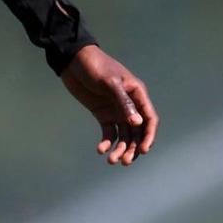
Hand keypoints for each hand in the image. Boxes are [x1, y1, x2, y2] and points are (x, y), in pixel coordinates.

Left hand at [61, 45, 158, 165]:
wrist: (72, 61)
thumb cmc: (94, 66)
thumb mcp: (109, 82)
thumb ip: (123, 102)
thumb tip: (138, 123)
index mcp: (137, 94)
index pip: (149, 119)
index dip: (149, 136)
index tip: (143, 151)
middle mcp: (130, 105)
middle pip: (138, 132)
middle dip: (133, 148)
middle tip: (124, 161)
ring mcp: (116, 110)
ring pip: (124, 136)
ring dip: (120, 149)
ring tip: (111, 161)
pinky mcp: (103, 115)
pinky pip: (109, 133)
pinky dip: (107, 143)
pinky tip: (100, 150)